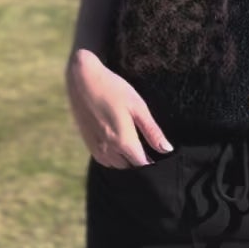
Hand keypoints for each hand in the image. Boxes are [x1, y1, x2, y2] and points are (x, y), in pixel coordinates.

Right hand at [65, 49, 173, 166]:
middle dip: (140, 162)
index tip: (159, 156)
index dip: (153, 162)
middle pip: (130, 167)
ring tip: (135, 147)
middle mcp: (108, 149)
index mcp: (123, 141)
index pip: (142, 164)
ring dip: (127, 161)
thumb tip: (167, 150)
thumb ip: (152, 131)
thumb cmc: (113, 89)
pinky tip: (119, 145)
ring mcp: (96, 147)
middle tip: (148, 148)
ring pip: (117, 166)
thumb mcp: (138, 107)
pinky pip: (104, 160)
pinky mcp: (88, 143)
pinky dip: (114, 158)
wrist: (82, 79)